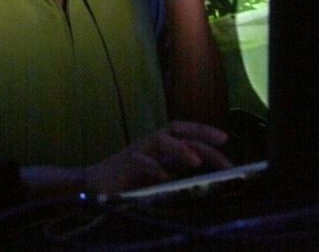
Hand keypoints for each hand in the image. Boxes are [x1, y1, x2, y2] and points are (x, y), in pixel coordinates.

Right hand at [84, 120, 230, 195]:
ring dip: (179, 148)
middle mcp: (150, 146)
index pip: (183, 132)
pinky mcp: (123, 166)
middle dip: (200, 135)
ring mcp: (136, 153)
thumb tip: (210, 179)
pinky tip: (165, 178)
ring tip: (195, 161)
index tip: (225, 140)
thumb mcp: (159, 177)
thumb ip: (178, 173)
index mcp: (160, 149)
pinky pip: (139, 161)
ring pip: (159, 140)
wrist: (93, 187)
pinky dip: (153, 168)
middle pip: (176, 130)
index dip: (203, 131)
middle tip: (222, 144)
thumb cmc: (129, 184)